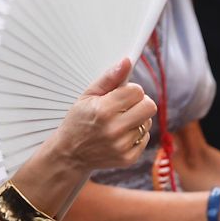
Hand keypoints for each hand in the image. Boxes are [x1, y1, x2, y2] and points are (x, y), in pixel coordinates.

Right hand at [49, 58, 156, 172]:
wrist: (70, 154)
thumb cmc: (78, 122)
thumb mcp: (87, 95)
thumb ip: (109, 78)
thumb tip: (127, 62)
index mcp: (104, 110)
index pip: (137, 91)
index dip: (130, 90)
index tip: (121, 94)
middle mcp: (115, 129)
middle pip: (149, 106)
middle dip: (139, 103)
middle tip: (125, 106)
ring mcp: (122, 146)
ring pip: (147, 122)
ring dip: (137, 119)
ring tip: (119, 122)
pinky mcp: (128, 158)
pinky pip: (145, 138)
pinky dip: (135, 135)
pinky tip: (120, 135)